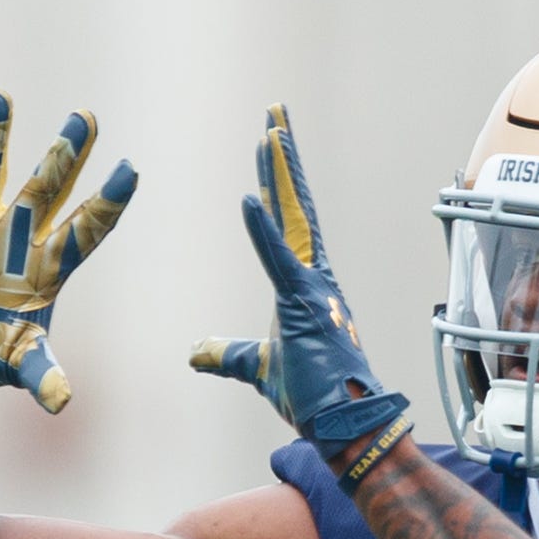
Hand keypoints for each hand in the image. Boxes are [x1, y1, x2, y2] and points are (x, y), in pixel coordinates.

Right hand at [0, 91, 137, 413]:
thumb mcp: (18, 365)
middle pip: (47, 187)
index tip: (131, 170)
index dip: (108, 202)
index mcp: (48, 267)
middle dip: (65, 154)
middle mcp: (16, 236)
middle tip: (87, 118)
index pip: (87, 229)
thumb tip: (61, 401)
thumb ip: (40, 375)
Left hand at [190, 105, 408, 455]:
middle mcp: (314, 277)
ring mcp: (313, 289)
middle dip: (282, 159)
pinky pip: (279, 260)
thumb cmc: (313, 397)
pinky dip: (261, 230)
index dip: (277, 182)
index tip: (271, 142)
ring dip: (280, 176)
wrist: (343, 425)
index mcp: (304, 286)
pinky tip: (248, 198)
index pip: (287, 222)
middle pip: (294, 205)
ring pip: (293, 219)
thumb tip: (195, 353)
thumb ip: (227, 354)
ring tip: (271, 130)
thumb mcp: (257, 367)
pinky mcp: (304, 307)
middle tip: (275, 113)